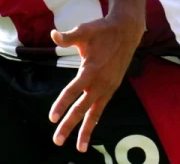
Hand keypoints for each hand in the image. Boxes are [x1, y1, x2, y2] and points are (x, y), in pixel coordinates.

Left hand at [48, 13, 144, 152]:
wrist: (127, 32)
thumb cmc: (102, 30)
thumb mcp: (84, 31)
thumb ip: (68, 37)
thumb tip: (53, 35)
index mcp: (91, 70)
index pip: (73, 91)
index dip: (62, 105)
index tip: (52, 118)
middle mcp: (100, 83)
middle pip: (82, 108)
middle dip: (69, 125)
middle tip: (57, 140)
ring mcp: (108, 87)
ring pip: (95, 113)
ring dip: (85, 130)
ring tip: (79, 148)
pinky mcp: (112, 88)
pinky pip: (101, 108)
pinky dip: (95, 120)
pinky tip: (88, 129)